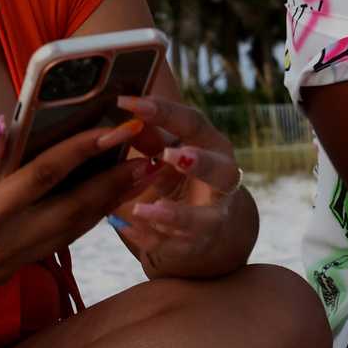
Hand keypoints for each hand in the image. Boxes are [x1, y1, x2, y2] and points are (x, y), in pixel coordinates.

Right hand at [0, 114, 155, 303]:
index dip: (84, 150)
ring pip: (71, 233)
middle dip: (116, 184)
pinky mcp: (6, 274)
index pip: (45, 176)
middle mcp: (3, 245)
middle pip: (74, 211)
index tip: (114, 130)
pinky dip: (81, 224)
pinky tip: (101, 206)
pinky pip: (54, 246)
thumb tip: (7, 123)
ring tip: (139, 180)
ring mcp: (7, 265)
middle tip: (150, 158)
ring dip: (108, 206)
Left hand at [106, 95, 250, 279]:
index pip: (192, 123)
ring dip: (173, 215)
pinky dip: (152, 238)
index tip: (127, 102)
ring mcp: (214, 214)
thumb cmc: (179, 173)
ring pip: (201, 219)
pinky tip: (127, 228)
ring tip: (142, 210)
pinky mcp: (199, 243)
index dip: (163, 112)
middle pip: (218, 170)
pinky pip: (177, 245)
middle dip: (199, 163)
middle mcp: (222, 179)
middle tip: (171, 156)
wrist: (204, 223)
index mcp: (212, 144)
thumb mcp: (163, 151)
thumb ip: (146, 138)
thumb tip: (125, 121)